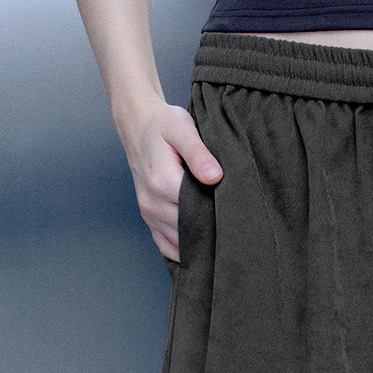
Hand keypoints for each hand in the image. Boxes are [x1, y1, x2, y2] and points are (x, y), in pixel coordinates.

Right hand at [122, 101, 222, 260]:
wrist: (138, 126)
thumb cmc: (163, 124)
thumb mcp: (183, 129)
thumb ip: (199, 154)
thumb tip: (215, 177)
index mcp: (162, 181)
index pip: (195, 209)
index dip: (216, 212)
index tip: (234, 209)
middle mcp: (152, 202)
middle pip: (188, 227)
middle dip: (210, 227)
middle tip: (233, 223)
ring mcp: (148, 212)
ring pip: (178, 240)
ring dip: (198, 238)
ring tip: (220, 232)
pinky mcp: (148, 216)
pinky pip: (164, 244)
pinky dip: (181, 248)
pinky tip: (199, 244)